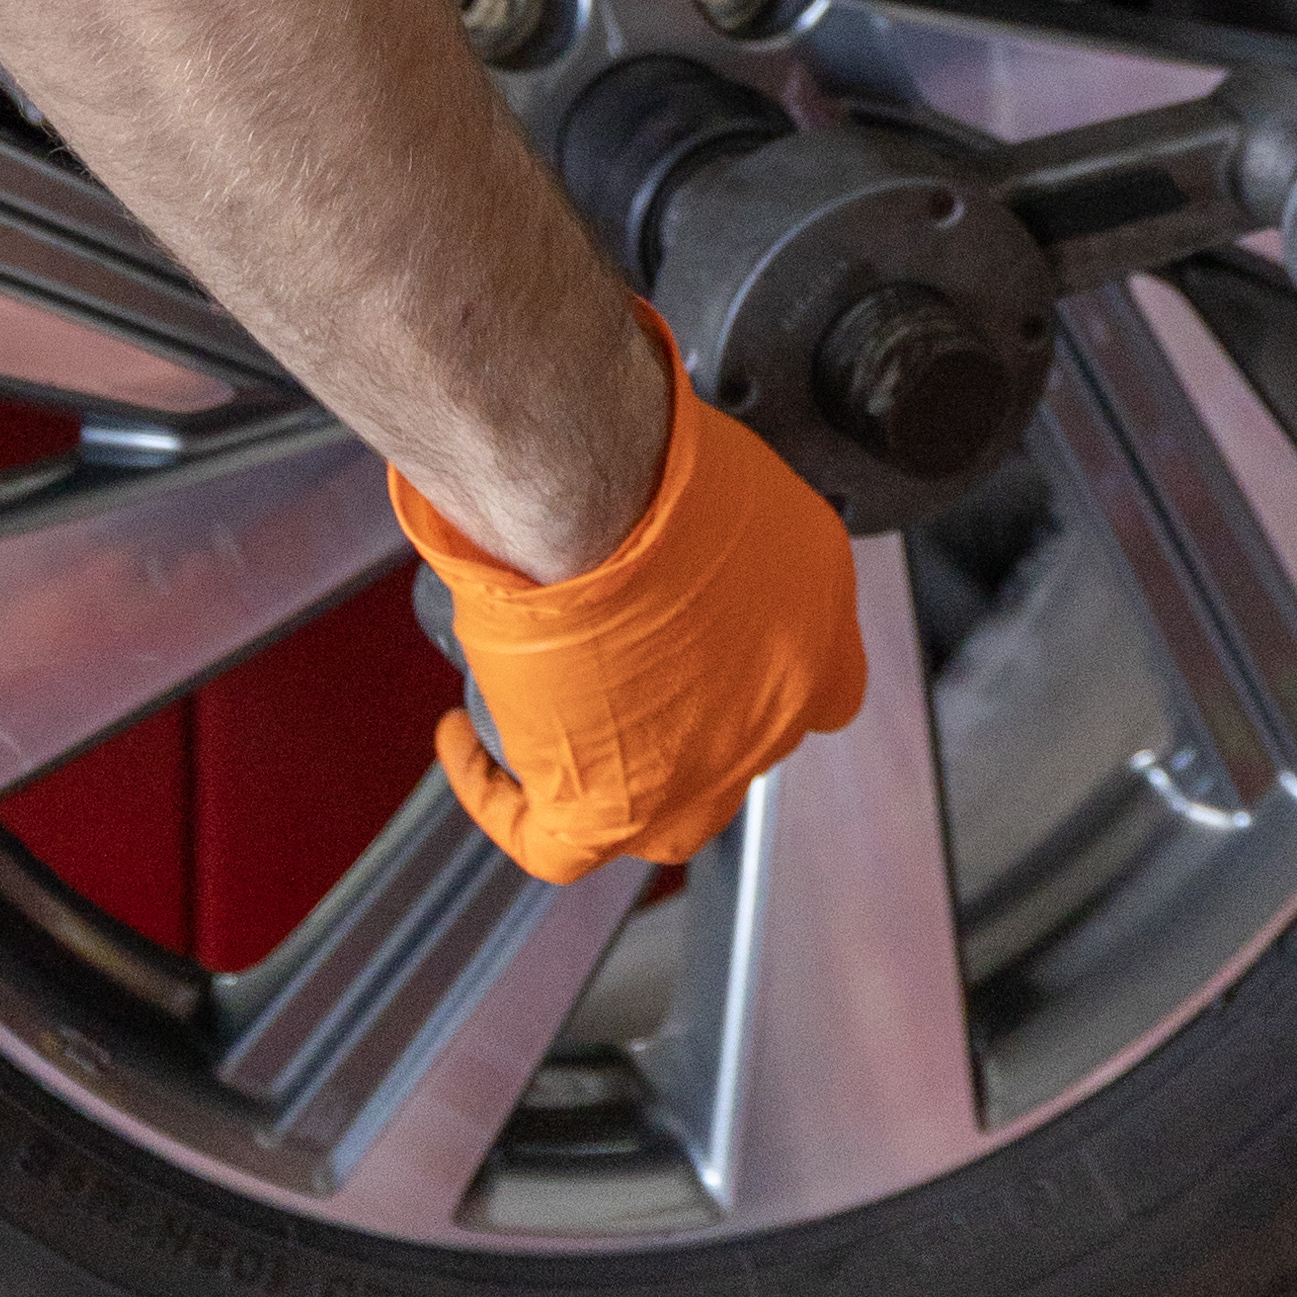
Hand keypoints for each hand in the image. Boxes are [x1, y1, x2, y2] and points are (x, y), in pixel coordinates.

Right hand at [393, 306, 868, 882]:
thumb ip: (745, 512)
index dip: (773, 666)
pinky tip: (469, 743)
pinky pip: (550, 837)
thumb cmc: (661, 458)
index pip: (826, 688)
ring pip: (658, 809)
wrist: (591, 491)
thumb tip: (696, 501)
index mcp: (818, 646)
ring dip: (612, 765)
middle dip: (689, 715)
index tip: (728, 636)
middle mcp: (764, 727)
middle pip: (734, 749)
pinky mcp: (598, 812)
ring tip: (556, 705)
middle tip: (622, 657)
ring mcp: (686, 780)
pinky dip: (502, 795)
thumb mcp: (747, 470)